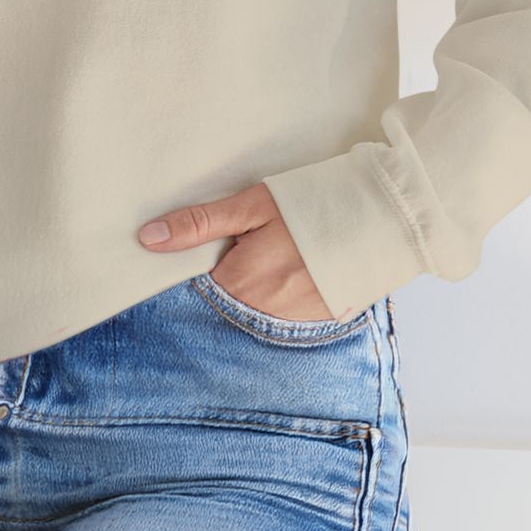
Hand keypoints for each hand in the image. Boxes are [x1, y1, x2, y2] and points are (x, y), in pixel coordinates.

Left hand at [136, 179, 335, 320]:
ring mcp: (294, 324)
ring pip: (254, 317)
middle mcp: (263, 315)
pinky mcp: (319, 325)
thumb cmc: (312, 205)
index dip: (193, 277)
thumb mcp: (252, 206)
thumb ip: (199, 225)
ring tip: (272, 265)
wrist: (382, 219)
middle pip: (225, 309)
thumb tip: (148, 239)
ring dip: (253, 298)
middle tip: (244, 256)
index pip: (195, 295)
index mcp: (240, 285)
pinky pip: (285, 321)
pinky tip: (292, 279)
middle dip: (224, 287)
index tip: (199, 261)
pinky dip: (281, 304)